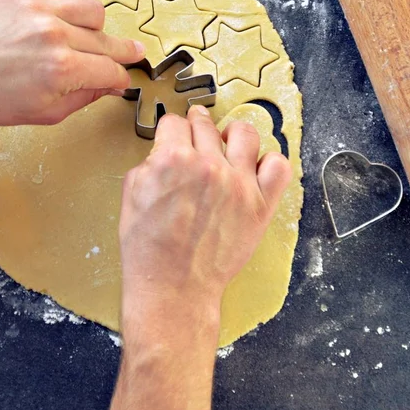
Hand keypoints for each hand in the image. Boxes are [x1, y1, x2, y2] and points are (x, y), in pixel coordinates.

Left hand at [0, 0, 143, 126]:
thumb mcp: (46, 113)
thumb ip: (85, 98)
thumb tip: (111, 86)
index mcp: (63, 71)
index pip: (111, 70)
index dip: (121, 77)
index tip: (122, 78)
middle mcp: (56, 36)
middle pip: (107, 41)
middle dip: (122, 53)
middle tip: (133, 53)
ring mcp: (40, 10)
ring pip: (93, 10)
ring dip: (96, 27)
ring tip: (86, 36)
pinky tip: (65, 9)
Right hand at [119, 105, 291, 314]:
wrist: (173, 287)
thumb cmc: (149, 249)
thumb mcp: (132, 196)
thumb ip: (149, 164)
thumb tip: (163, 151)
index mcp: (172, 160)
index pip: (174, 123)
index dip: (170, 128)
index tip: (173, 133)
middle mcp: (208, 165)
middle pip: (205, 124)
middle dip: (196, 123)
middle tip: (196, 128)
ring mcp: (239, 183)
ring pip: (245, 134)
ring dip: (233, 133)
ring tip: (228, 141)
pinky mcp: (260, 204)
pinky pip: (277, 166)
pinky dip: (269, 161)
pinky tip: (255, 167)